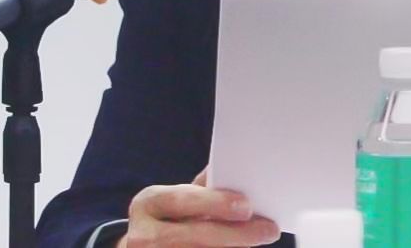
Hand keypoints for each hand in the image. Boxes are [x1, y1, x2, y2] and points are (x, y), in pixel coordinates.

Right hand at [117, 170, 280, 246]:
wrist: (145, 245)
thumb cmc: (166, 219)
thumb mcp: (175, 200)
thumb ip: (202, 189)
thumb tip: (236, 170)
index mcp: (148, 203)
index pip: (182, 199)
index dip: (215, 203)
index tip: (246, 206)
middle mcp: (143, 234)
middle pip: (194, 234)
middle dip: (234, 233)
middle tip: (266, 230)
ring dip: (232, 247)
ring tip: (257, 240)